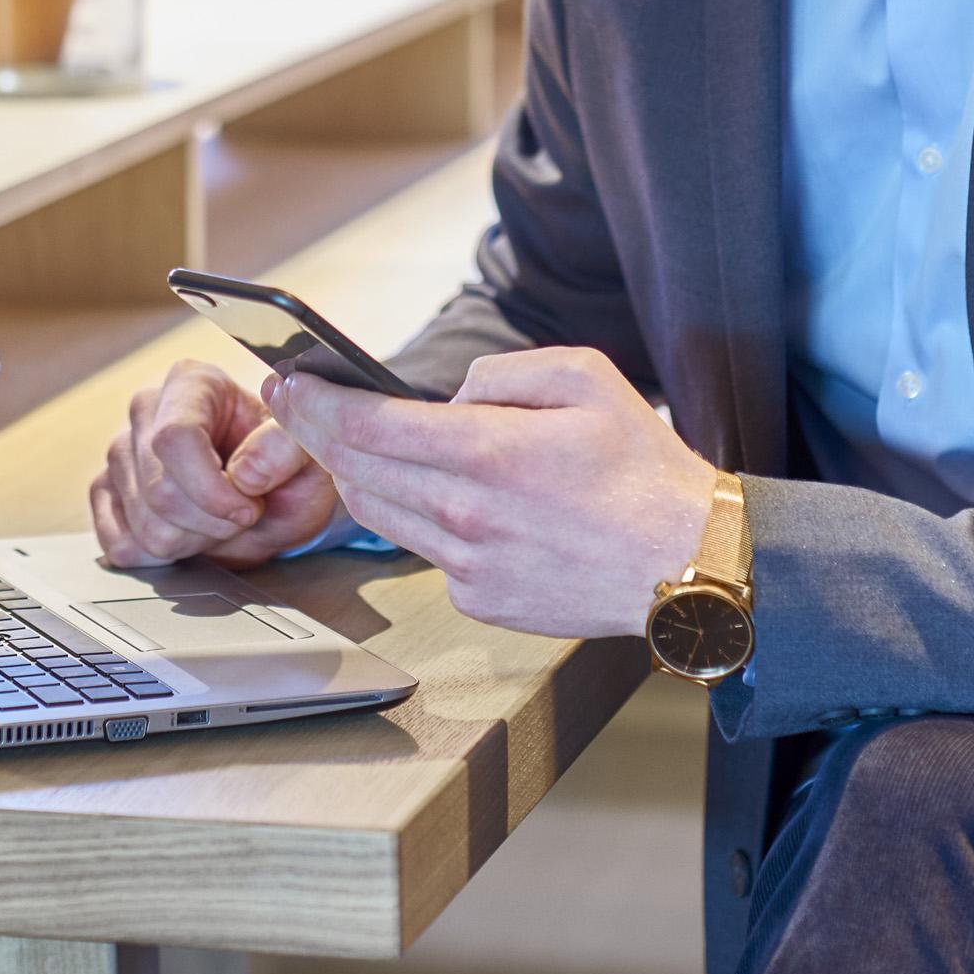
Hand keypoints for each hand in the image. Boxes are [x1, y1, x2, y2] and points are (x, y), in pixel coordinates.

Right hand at [89, 360, 343, 567]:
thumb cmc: (287, 465)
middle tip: (244, 516)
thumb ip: (287, 450)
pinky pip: (122, 546)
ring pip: (144, 526)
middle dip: (211, 523)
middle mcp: (146, 409)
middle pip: (158, 490)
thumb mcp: (309, 453)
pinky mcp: (105, 492)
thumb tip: (244, 473)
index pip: (175, 437)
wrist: (274, 491)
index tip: (248, 508)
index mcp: (192, 382)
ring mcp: (120, 451)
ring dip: (193, 541)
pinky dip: (163, 557)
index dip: (213, 489)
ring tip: (219, 522)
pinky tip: (188, 534)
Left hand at [265, 347, 720, 637]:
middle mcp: (464, 514)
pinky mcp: (479, 601)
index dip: (316, 402)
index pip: (368, 425)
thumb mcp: (583, 377)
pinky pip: (424, 550)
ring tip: (345, 443)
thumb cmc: (642, 470)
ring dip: (352, 476)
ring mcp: (468, 566)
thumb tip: (451, 397)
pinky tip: (435, 497)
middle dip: (313, 432)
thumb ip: (501, 372)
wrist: (686, 565)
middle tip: (291, 403)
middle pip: (355, 471)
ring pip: (377, 514)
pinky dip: (415, 519)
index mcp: (486, 452)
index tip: (287, 382)